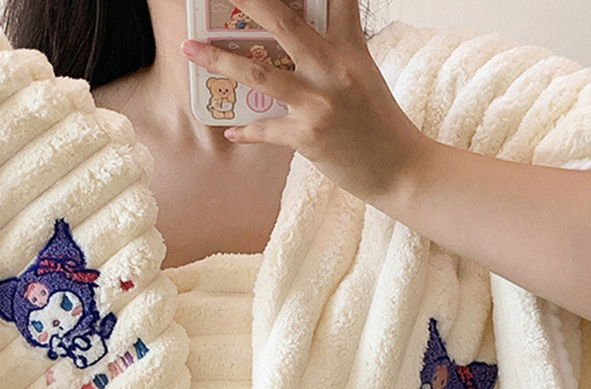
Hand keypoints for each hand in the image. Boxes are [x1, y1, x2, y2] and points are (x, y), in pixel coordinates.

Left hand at [180, 0, 430, 204]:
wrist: (400, 169)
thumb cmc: (379, 124)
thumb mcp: (363, 75)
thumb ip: (336, 49)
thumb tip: (298, 41)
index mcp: (350, 48)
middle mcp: (335, 69)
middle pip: (285, 24)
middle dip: (250, 1)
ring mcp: (321, 104)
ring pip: (260, 74)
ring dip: (219, 60)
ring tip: (190, 49)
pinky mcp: (309, 138)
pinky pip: (265, 130)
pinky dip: (246, 131)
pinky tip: (231, 132)